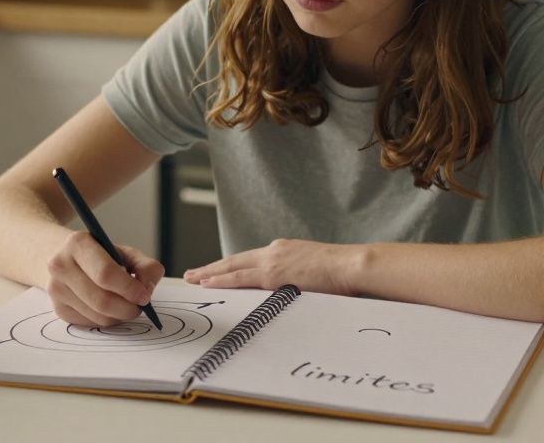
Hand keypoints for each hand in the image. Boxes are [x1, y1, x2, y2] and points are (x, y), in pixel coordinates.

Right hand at [45, 231, 164, 326]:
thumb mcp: (124, 252)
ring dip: (119, 316)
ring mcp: (56, 289)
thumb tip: (148, 288)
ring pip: (98, 316)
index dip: (129, 288)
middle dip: (127, 308)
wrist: (64, 258)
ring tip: (126, 305)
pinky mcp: (58, 309)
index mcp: (78, 244)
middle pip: (101, 300)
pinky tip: (110, 308)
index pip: (105, 273)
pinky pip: (91, 324)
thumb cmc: (100, 255)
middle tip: (140, 307)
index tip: (144, 296)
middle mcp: (61, 266)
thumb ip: (145, 266)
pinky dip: (107, 320)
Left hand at [182, 239, 360, 295]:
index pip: (249, 260)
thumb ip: (297, 278)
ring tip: (193, 279)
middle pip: (235, 261)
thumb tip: (291, 292)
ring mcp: (272, 261)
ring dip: (210, 273)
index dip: (230, 266)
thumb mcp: (313, 271)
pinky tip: (208, 283)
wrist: (350, 265)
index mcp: (283, 250)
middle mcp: (273, 251)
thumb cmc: (340, 273)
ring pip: (232, 267)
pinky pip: (240, 278)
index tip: (215, 271)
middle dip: (212, 268)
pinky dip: (221, 280)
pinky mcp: (274, 274)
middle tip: (192, 274)